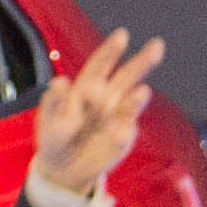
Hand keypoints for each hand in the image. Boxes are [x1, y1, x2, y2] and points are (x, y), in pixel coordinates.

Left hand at [30, 27, 165, 204]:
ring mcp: (117, 117)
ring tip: (142, 92)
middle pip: (127, 76)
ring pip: (132, 101)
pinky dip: (123, 132)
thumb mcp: (48, 121)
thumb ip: (55, 101)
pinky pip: (125, 131)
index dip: (111, 51)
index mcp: (86, 87)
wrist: (64, 170)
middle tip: (157, 45)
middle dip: (142, 61)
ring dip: (137, 98)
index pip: (100, 65)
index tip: (122, 36)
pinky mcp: (123, 137)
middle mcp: (106, 98)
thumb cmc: (54, 139)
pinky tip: (116, 135)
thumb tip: (60, 81)